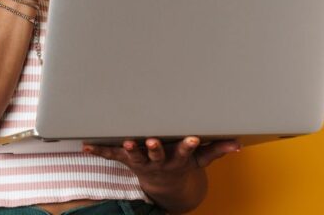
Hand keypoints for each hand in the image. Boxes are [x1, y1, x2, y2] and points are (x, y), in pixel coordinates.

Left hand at [83, 137, 240, 193]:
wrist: (165, 186)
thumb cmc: (182, 165)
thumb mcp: (200, 161)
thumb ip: (216, 151)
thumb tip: (237, 145)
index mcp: (177, 159)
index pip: (185, 152)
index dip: (188, 146)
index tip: (193, 138)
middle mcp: (158, 162)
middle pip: (156, 155)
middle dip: (154, 148)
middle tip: (151, 141)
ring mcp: (141, 162)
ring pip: (134, 156)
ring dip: (129, 149)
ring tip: (125, 143)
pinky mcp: (127, 160)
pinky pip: (111, 155)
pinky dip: (98, 151)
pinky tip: (85, 145)